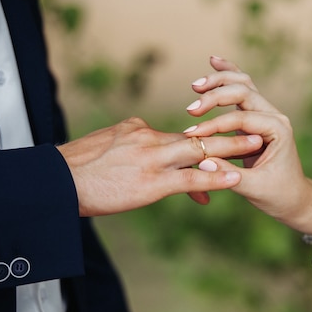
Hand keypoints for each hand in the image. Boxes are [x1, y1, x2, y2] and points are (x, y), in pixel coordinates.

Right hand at [57, 116, 262, 215]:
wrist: (55, 184)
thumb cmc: (74, 170)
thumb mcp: (104, 146)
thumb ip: (127, 142)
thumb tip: (140, 142)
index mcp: (137, 130)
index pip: (177, 135)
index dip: (201, 140)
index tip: (220, 142)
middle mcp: (148, 139)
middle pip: (197, 133)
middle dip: (228, 130)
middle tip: (254, 127)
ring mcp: (152, 160)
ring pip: (201, 151)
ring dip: (232, 148)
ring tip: (257, 146)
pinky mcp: (152, 182)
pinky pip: (191, 179)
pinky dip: (215, 177)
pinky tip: (234, 177)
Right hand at [183, 56, 311, 226]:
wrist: (293, 197)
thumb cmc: (278, 194)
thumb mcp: (255, 189)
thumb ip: (229, 175)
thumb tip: (202, 161)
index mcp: (278, 130)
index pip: (242, 119)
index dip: (215, 125)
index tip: (192, 136)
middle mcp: (274, 116)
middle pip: (243, 91)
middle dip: (215, 96)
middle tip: (190, 110)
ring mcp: (264, 114)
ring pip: (242, 84)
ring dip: (218, 81)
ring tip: (195, 85)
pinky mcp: (254, 117)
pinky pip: (241, 89)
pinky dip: (227, 75)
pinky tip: (214, 61)